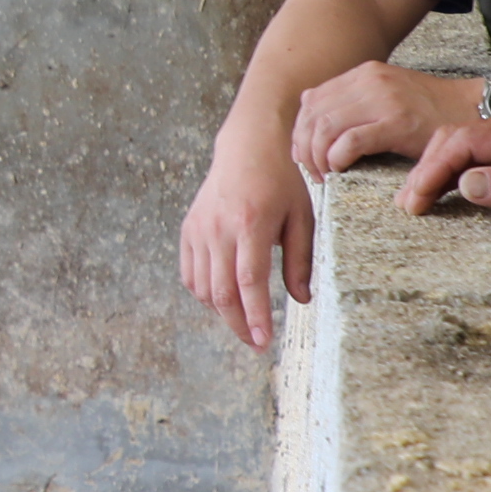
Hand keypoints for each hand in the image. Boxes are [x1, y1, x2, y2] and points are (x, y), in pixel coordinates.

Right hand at [178, 132, 314, 353]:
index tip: (263, 341)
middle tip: (256, 344)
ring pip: (203, 287)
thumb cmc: (280, 181)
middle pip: (222, 291)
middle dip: (238, 324)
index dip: (255, 315)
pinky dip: (204, 293)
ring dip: (222, 312)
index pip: (249, 281)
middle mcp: (219, 227)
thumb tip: (301, 300)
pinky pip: (190, 274)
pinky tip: (223, 299)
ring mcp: (199, 229)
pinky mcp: (189, 230)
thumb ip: (299, 260)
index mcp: (251, 222)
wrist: (246, 147)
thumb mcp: (301, 217)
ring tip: (243, 320)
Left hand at [287, 61, 480, 177]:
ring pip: (324, 129)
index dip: (300, 131)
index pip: (311, 101)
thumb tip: (308, 105)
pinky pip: (349, 141)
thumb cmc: (430, 110)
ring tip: (326, 175)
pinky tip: (341, 169)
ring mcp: (383, 100)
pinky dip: (336, 158)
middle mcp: (369, 81)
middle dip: (304, 148)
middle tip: (313, 172)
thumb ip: (352, 98)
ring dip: (318, 157)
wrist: (473, 108)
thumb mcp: (387, 92)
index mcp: (364, 74)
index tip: (304, 155)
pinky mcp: (397, 122)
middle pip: (313, 116)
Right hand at [402, 109, 490, 239]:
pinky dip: (446, 176)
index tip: (416, 200)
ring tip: (412, 203)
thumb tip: (465, 182)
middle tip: (407, 206)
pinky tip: (434, 194)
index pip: (464, 140)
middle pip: (453, 139)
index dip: (434, 168)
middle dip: (425, 170)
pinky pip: (468, 158)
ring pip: (456, 147)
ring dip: (432, 172)